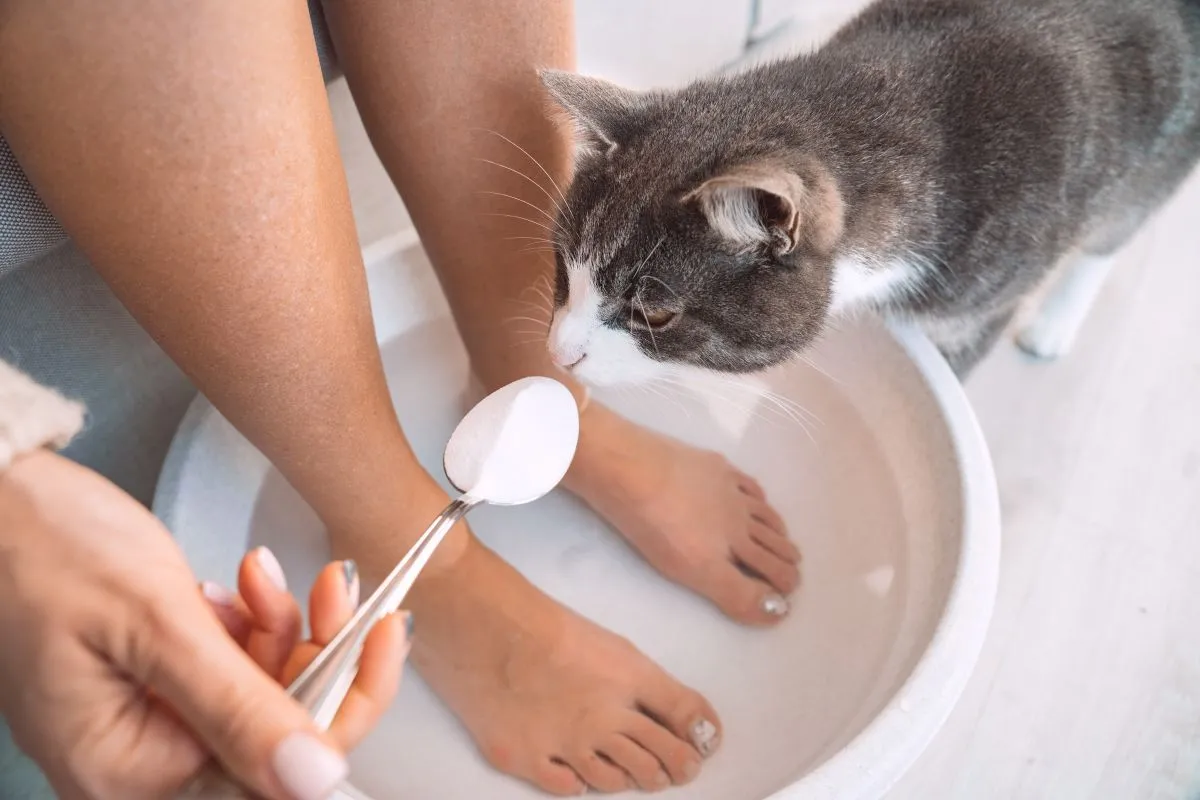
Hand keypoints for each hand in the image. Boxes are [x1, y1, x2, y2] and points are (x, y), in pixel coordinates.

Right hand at [0, 450, 406, 799]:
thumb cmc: (38, 549)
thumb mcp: (154, 622)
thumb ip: (236, 704)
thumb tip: (313, 778)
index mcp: (130, 769)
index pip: (272, 769)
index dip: (344, 703)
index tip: (384, 637)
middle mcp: (140, 756)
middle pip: (275, 728)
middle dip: (314, 652)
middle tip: (332, 588)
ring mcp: (148, 714)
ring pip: (261, 688)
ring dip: (280, 626)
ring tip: (260, 576)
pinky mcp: (156, 676)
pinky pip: (230, 662)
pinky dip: (249, 619)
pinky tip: (236, 584)